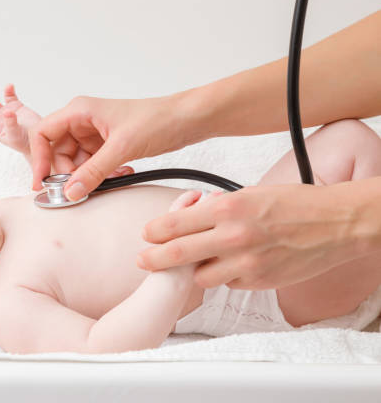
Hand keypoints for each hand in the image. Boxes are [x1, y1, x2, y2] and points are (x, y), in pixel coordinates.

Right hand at [28, 92, 200, 197]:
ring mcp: (94, 134)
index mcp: (79, 111)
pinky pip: (92, 166)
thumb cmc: (158, 119)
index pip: (43, 134)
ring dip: (87, 176)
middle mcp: (82, 121)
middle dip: (66, 173)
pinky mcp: (107, 146)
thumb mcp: (122, 148)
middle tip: (78, 190)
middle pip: (57, 152)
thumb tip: (69, 191)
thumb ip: (93, 171)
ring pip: (75, 162)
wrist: (188, 120)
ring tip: (109, 179)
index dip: (39, 159)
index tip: (42, 183)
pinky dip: (101, 175)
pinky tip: (121, 174)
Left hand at [138, 183, 361, 289]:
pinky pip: (228, 283)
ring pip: (200, 276)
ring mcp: (246, 263)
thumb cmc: (296, 204)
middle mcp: (233, 236)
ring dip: (195, 270)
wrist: (336, 224)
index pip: (175, 224)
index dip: (155, 231)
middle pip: (177, 254)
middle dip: (153, 259)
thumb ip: (218, 208)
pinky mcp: (259, 281)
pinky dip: (225, 276)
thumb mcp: (250, 194)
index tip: (146, 234)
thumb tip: (192, 215)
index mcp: (228, 207)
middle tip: (141, 260)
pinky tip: (234, 264)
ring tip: (197, 261)